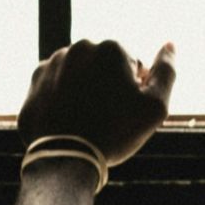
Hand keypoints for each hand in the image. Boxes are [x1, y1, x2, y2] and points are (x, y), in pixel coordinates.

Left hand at [19, 38, 176, 165]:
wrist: (66, 158)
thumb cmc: (115, 133)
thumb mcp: (155, 107)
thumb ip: (167, 72)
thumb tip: (170, 45)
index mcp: (111, 48)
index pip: (134, 66)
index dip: (136, 91)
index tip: (127, 112)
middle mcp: (79, 47)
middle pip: (104, 67)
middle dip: (109, 86)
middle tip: (108, 118)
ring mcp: (53, 63)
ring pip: (79, 75)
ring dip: (86, 91)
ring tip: (87, 121)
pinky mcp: (35, 81)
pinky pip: (56, 86)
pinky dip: (63, 99)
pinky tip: (69, 121)